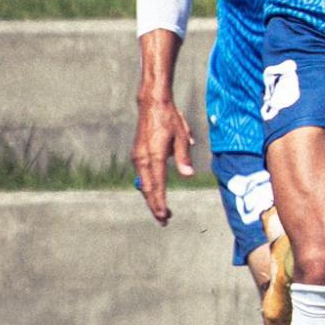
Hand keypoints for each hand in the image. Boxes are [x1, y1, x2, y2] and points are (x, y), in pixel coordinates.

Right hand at [132, 94, 195, 224]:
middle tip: (163, 220)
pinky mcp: (137, 154)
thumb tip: (188, 175)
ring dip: (151, 198)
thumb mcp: (181, 136)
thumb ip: (183, 157)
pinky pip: (142, 175)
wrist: (152, 104)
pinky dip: (148, 187)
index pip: (157, 185)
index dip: (160, 202)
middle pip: (147, 189)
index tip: (164, 215)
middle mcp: (142, 159)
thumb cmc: (169, 119)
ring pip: (143, 183)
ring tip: (160, 210)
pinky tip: (154, 193)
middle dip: (155, 206)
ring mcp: (137, 157)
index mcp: (154, 155)